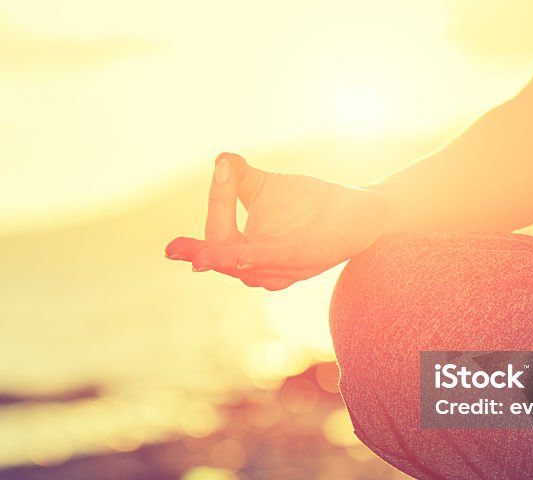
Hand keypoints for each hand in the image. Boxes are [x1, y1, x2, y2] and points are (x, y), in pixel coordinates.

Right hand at [165, 153, 391, 289]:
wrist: (358, 210)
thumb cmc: (309, 204)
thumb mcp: (266, 187)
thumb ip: (238, 177)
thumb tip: (220, 159)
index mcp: (245, 251)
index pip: (217, 234)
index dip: (217, 201)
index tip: (222, 168)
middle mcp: (260, 268)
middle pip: (222, 258)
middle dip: (199, 254)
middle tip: (173, 250)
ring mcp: (283, 268)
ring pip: (246, 266)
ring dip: (224, 261)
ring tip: (200, 257)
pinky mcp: (306, 259)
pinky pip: (277, 261)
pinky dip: (258, 258)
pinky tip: (243, 254)